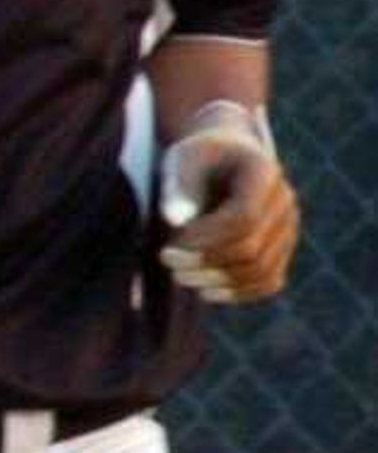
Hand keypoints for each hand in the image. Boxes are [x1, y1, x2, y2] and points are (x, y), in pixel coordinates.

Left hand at [158, 101, 296, 303]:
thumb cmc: (198, 159)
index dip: (204, 239)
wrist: (225, 159)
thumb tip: (176, 219)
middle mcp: (284, 202)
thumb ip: (178, 186)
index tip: (170, 242)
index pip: (243, 219)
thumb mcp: (182, 160)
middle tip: (166, 259)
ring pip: (261, 270)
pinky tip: (205, 291)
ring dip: (216, 281)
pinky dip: (238, 293)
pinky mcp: (281, 249)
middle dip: (204, 261)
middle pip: (251, 249)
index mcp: (263, 173)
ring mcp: (287, 228)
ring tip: (180, 275)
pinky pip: (268, 281)